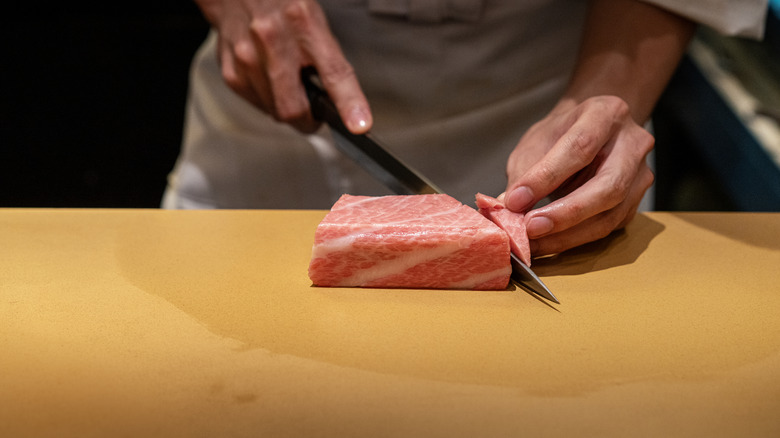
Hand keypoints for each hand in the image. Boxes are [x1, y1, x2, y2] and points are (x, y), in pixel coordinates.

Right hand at [195, 0, 371, 132]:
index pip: (333, 72)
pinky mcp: (230, 70)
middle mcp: (272, 40)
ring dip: (286, 106)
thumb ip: (330, 61)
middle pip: (293, 108)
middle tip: (314, 111)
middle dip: (308, 118)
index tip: (359, 125)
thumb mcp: (315, 21)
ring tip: (287, 80)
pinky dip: (267, 99)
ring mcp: (247, 57)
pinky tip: (268, 77)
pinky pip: (256, 104)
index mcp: (304, 23)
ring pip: (274, 111)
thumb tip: (347, 105)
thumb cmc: (282, 4)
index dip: (348, 102)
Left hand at [504, 96, 654, 255]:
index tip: (515, 201)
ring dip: (567, 235)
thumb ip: (524, 171)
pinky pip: (607, 228)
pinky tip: (548, 242)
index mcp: (606, 114)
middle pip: (607, 187)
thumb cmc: (561, 133)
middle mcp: (632, 144)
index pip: (580, 147)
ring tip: (533, 243)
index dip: (546, 177)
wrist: (589, 132)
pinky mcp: (636, 203)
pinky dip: (574, 239)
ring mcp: (640, 175)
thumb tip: (506, 207)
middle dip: (565, 213)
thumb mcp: (537, 140)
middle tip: (529, 228)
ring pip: (610, 215)